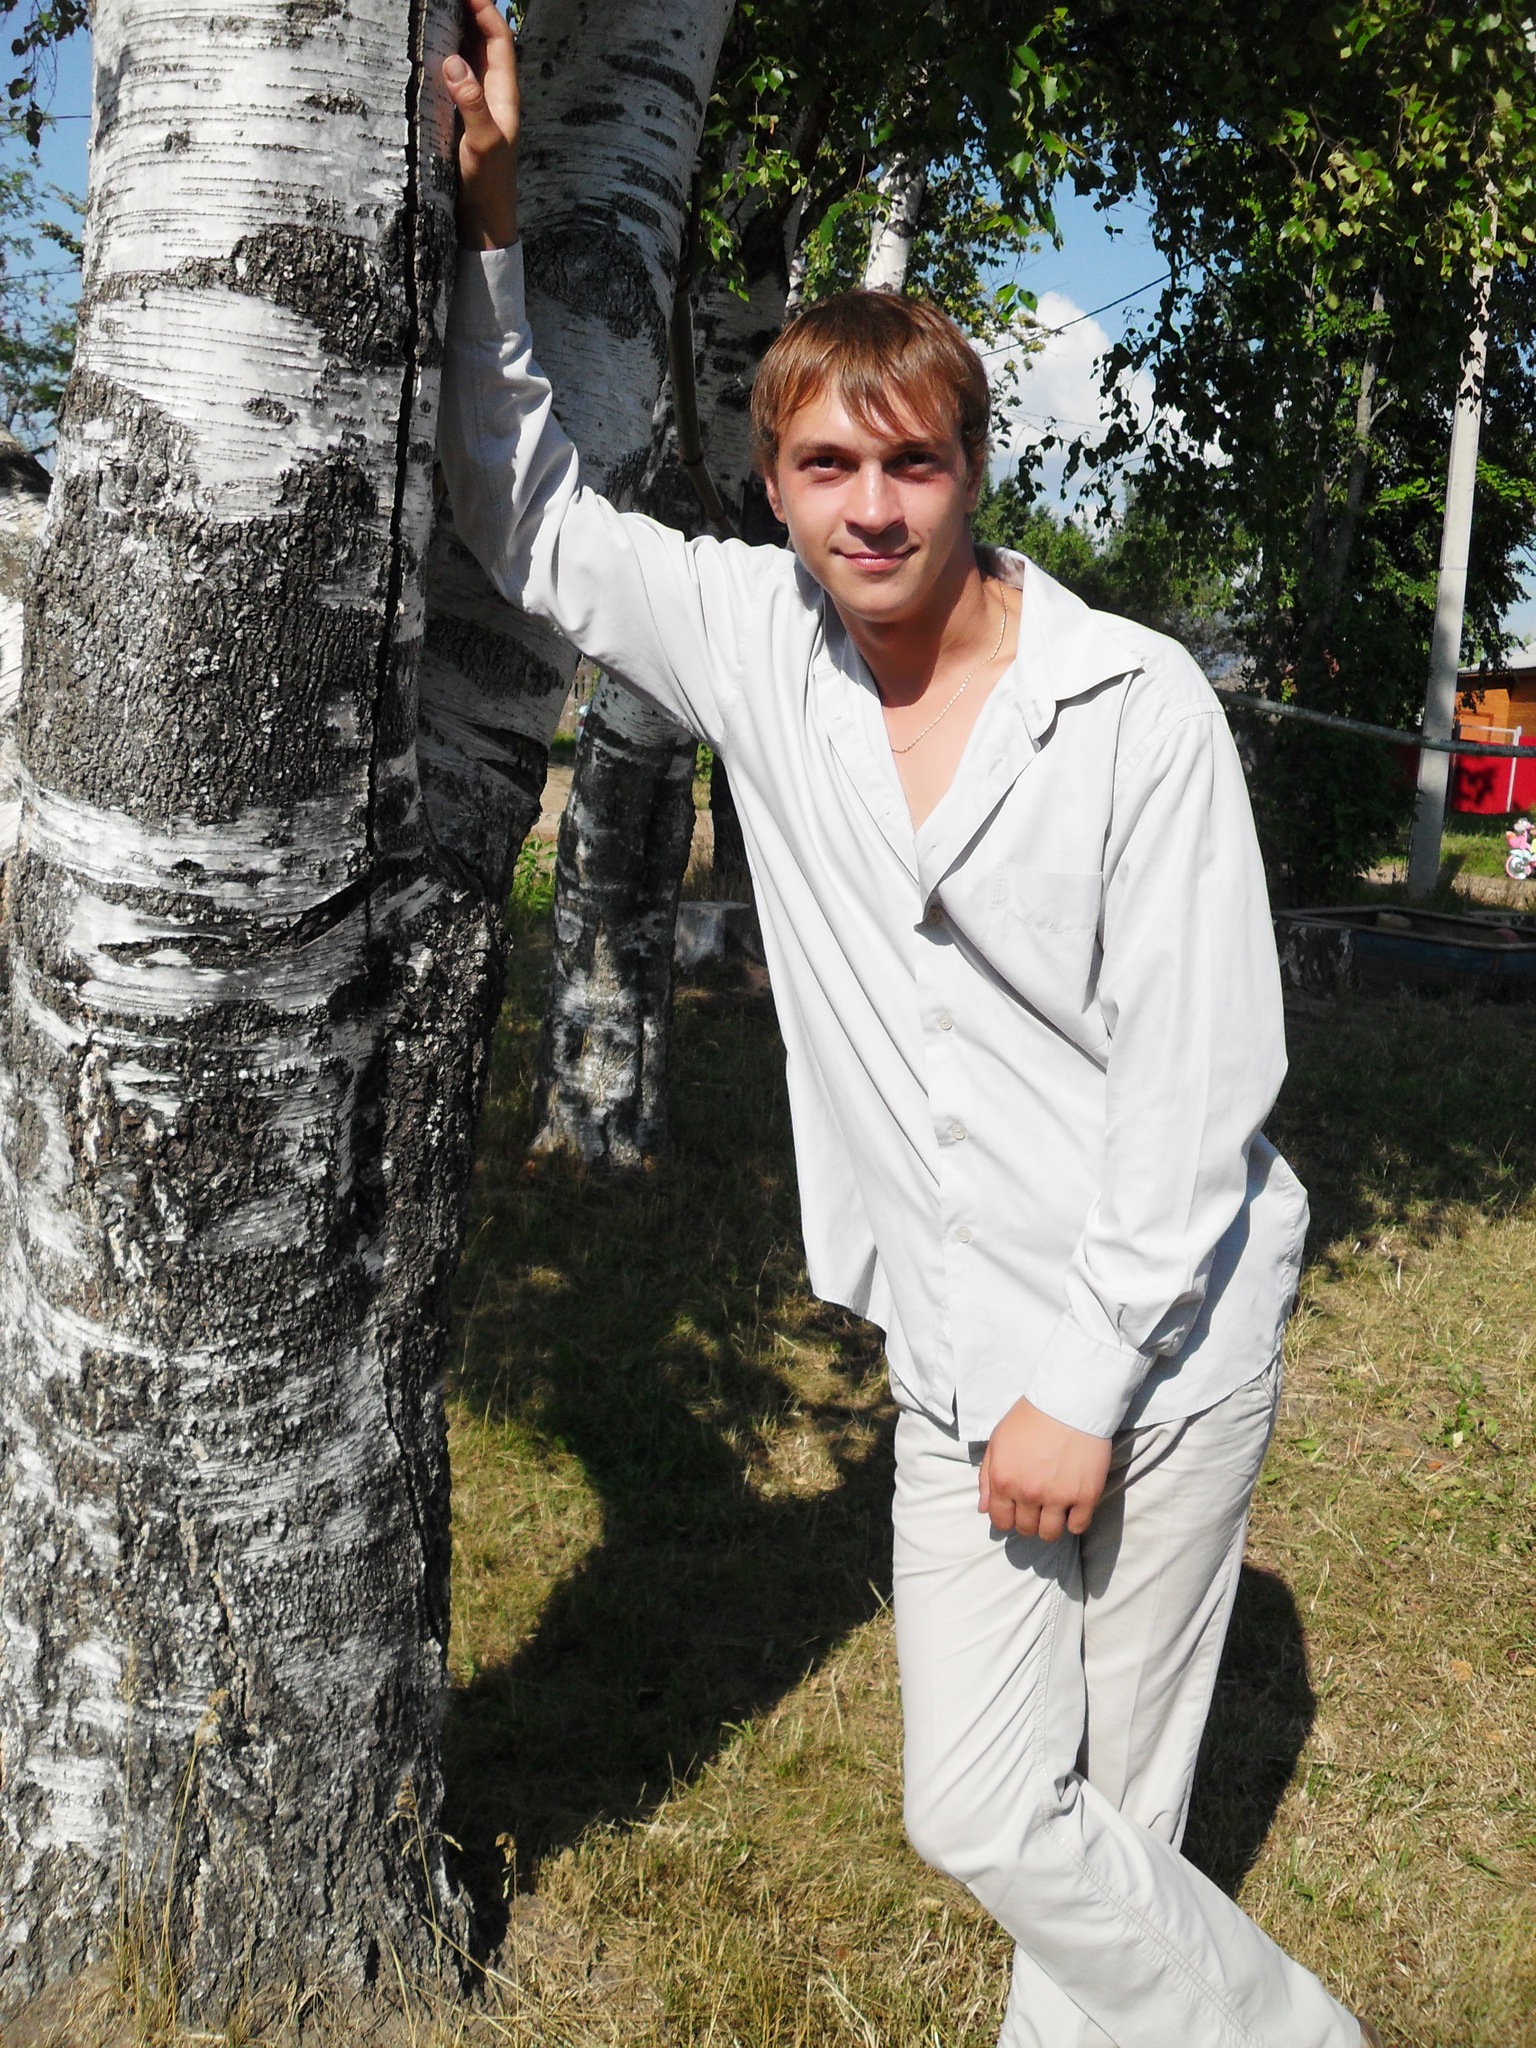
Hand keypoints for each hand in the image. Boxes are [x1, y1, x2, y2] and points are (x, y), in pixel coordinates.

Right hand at [443, 0, 520, 249]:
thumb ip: (471, 103)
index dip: (485, 10)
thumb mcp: (482, 143)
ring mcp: (476, 103)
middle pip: (484, 40)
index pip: (499, 39)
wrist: (482, 218)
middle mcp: (492, 93)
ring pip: (468, 55)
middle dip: (468, 12)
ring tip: (433, 9)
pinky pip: (453, 76)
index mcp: (505, 94)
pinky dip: (442, 55)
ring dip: (455, 30)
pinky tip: (425, 48)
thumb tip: (454, 62)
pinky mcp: (460, 115)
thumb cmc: (488, 184)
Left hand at [978, 1397, 1111, 1541]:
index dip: (1007, 1517)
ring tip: (1054, 1509)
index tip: (1016, 1510)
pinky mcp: (1085, 1496)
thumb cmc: (1031, 1417)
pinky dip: (1074, 1522)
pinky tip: (1073, 1507)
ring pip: (1050, 1534)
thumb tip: (984, 1509)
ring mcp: (1058, 1498)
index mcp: (1004, 1481)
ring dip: (1050, 1525)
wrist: (1069, 1402)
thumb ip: (987, 1477)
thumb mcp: (998, 1441)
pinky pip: (1078, 1527)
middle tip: (1037, 1505)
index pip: (1000, 1521)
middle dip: (1028, 1520)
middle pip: (1026, 1529)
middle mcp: (1028, 1494)